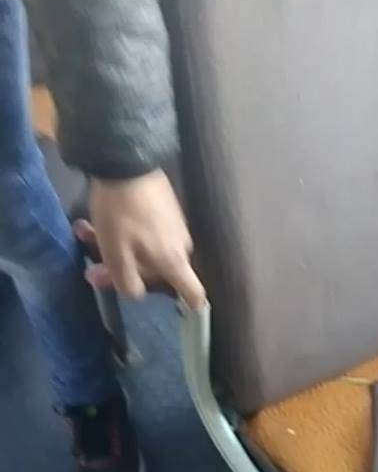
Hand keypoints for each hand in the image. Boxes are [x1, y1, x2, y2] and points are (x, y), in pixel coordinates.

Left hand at [74, 169, 205, 309]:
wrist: (127, 160)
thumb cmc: (121, 214)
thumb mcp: (116, 254)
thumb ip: (126, 282)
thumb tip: (135, 294)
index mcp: (173, 262)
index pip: (195, 293)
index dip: (191, 305)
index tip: (183, 310)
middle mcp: (182, 246)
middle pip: (161, 273)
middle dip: (130, 271)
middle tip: (94, 265)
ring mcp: (177, 225)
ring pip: (151, 249)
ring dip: (123, 249)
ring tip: (88, 232)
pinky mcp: (168, 208)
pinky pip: (150, 231)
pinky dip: (129, 232)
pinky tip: (103, 220)